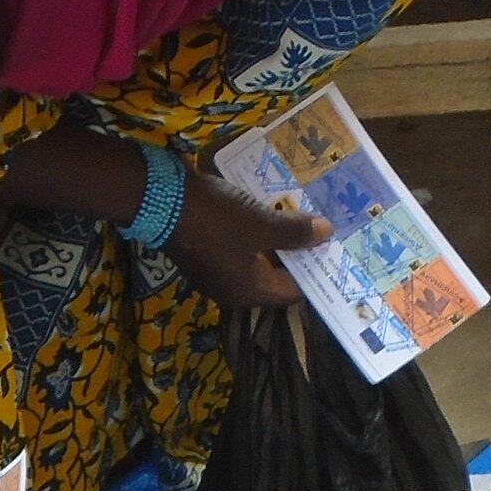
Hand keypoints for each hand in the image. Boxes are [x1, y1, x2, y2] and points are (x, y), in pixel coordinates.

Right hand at [167, 174, 329, 307]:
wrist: (158, 198)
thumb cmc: (216, 218)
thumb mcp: (261, 224)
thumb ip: (295, 233)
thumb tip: (326, 234)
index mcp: (248, 292)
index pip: (293, 291)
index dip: (314, 270)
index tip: (332, 249)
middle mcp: (231, 290)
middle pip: (274, 276)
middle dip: (296, 253)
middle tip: (319, 229)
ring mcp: (214, 272)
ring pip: (255, 260)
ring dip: (275, 240)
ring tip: (297, 215)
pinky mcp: (202, 252)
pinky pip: (237, 247)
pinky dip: (254, 233)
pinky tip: (266, 209)